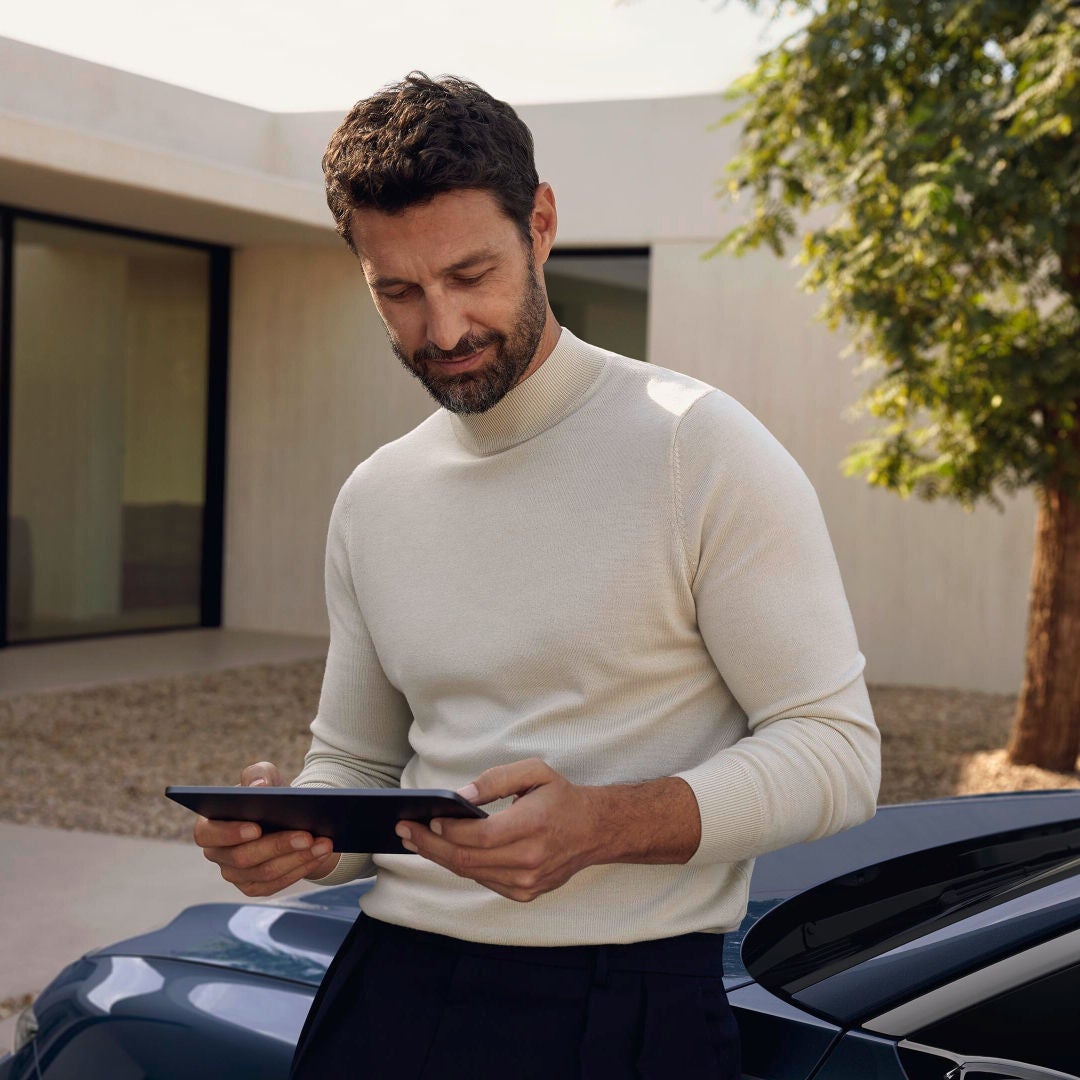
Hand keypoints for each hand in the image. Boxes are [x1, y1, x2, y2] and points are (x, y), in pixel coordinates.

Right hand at [193, 760, 340, 896]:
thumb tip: (259, 786)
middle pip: (243, 857)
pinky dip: (301, 868)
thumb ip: (257, 775)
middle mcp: (218, 854)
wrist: (287, 816)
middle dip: (278, 845)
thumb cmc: (268, 795)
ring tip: (323, 843)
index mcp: (210, 825)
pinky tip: (320, 855)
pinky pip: (277, 884)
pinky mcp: (255, 887)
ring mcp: (235, 875)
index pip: (208, 834)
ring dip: (297, 858)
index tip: (256, 828)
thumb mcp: (264, 776)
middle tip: (306, 835)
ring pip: (265, 872)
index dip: (230, 833)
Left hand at [393, 758, 608, 902]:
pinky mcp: (524, 893)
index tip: (426, 818)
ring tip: (416, 839)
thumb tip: (460, 795)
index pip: (480, 835)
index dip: (449, 829)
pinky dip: (462, 866)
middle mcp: (530, 859)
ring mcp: (527, 881)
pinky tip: (444, 851)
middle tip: (404, 830)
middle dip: (430, 844)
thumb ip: (496, 780)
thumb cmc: (561, 798)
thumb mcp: (535, 772)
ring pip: (471, 873)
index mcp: (533, 825)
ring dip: (440, 856)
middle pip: (467, 858)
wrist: (594, 830)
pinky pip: (483, 880)